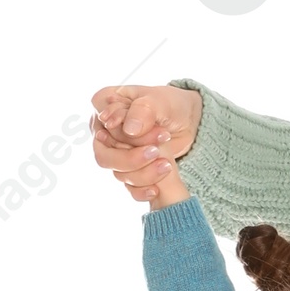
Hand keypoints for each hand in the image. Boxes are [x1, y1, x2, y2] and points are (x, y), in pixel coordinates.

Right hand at [91, 83, 202, 202]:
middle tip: (156, 152)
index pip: (101, 127)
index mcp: (104, 105)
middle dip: (131, 158)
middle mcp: (105, 131)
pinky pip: (128, 186)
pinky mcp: (129, 169)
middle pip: (105, 156)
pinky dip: (142, 189)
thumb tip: (129, 130)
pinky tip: (156, 189)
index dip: (120, 135)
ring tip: (166, 164)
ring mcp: (116, 152)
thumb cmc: (170, 104)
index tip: (143, 133)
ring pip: (118, 173)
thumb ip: (143, 110)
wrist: (188, 122)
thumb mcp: (159, 101)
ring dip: (143, 173)